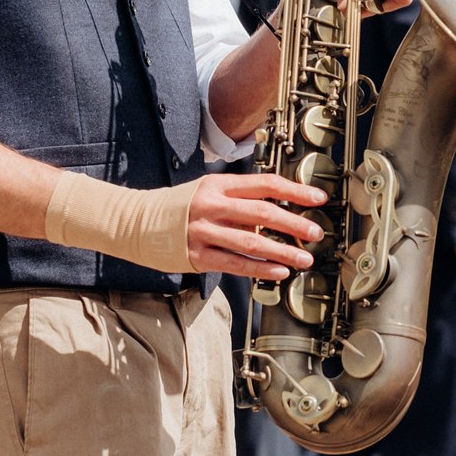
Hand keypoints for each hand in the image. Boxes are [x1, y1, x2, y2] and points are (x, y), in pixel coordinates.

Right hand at [186, 172, 325, 280]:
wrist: (137, 222)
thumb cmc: (179, 206)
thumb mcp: (208, 190)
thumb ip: (238, 198)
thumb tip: (278, 209)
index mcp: (218, 185)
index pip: (264, 184)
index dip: (295, 191)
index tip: (318, 198)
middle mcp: (212, 206)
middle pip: (262, 213)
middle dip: (294, 224)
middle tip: (316, 232)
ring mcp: (204, 232)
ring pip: (252, 243)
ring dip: (283, 252)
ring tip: (305, 259)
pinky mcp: (198, 256)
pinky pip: (235, 264)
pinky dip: (260, 269)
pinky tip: (279, 271)